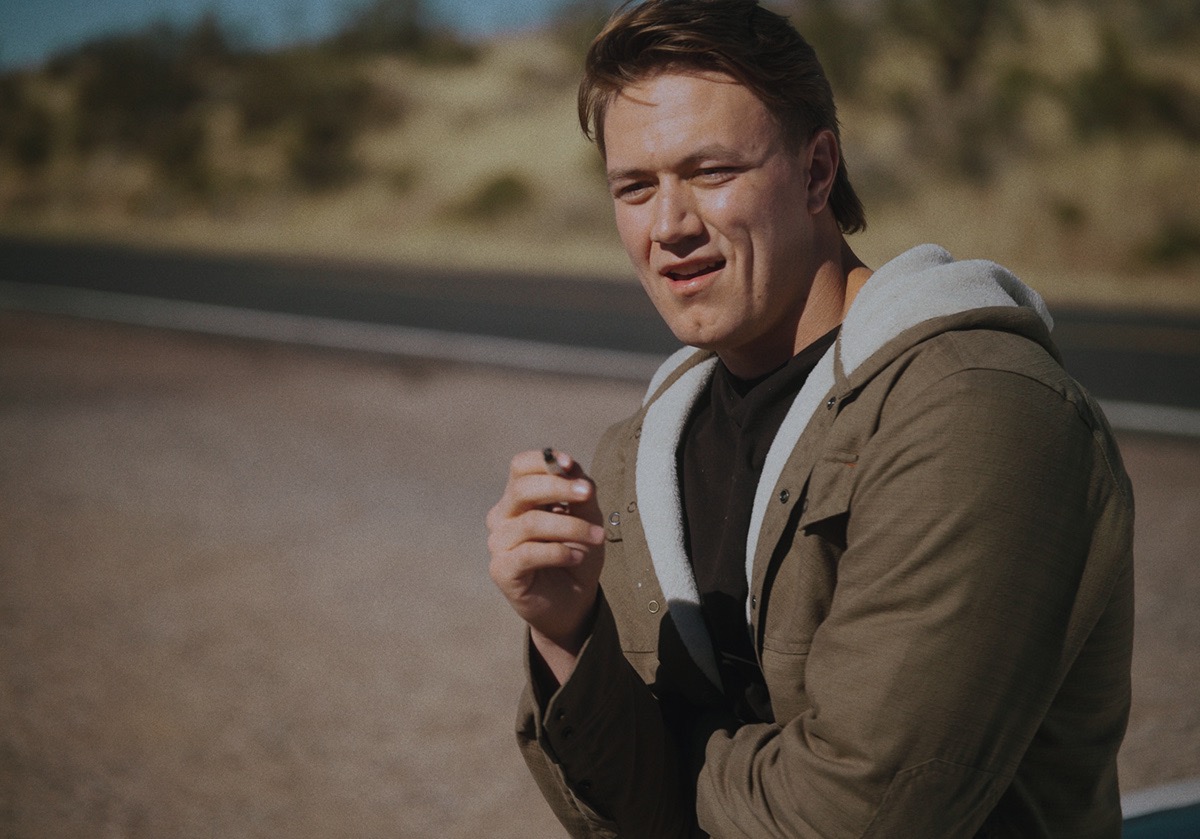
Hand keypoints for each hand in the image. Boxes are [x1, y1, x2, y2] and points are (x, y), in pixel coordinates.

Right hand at [487, 450, 604, 677]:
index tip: (571, 464)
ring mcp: (498, 543)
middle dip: (559, 488)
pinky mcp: (502, 569)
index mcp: (519, 497)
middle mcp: (503, 516)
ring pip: (531, 522)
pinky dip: (559, 552)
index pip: (520, 466)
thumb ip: (579, 489)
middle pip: (522, 488)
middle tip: (588, 495)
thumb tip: (570, 465)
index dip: (543, 460)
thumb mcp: (587, 516)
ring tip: (597, 537)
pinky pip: (529, 553)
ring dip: (570, 526)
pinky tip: (577, 556)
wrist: (573, 600)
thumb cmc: (577, 552)